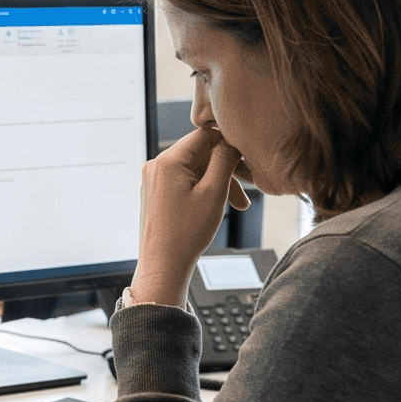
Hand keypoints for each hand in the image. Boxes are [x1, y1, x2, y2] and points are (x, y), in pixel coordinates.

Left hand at [128, 127, 249, 306]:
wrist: (163, 266)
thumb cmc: (186, 234)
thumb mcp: (214, 191)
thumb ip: (224, 159)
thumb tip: (231, 140)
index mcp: (167, 161)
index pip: (205, 136)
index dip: (229, 146)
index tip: (246, 163)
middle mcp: (155, 166)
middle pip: (200, 153)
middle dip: (226, 170)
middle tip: (245, 192)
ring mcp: (154, 179)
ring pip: (195, 169)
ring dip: (218, 182)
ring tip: (238, 205)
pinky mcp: (156, 192)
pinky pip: (185, 181)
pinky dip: (203, 189)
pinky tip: (217, 206)